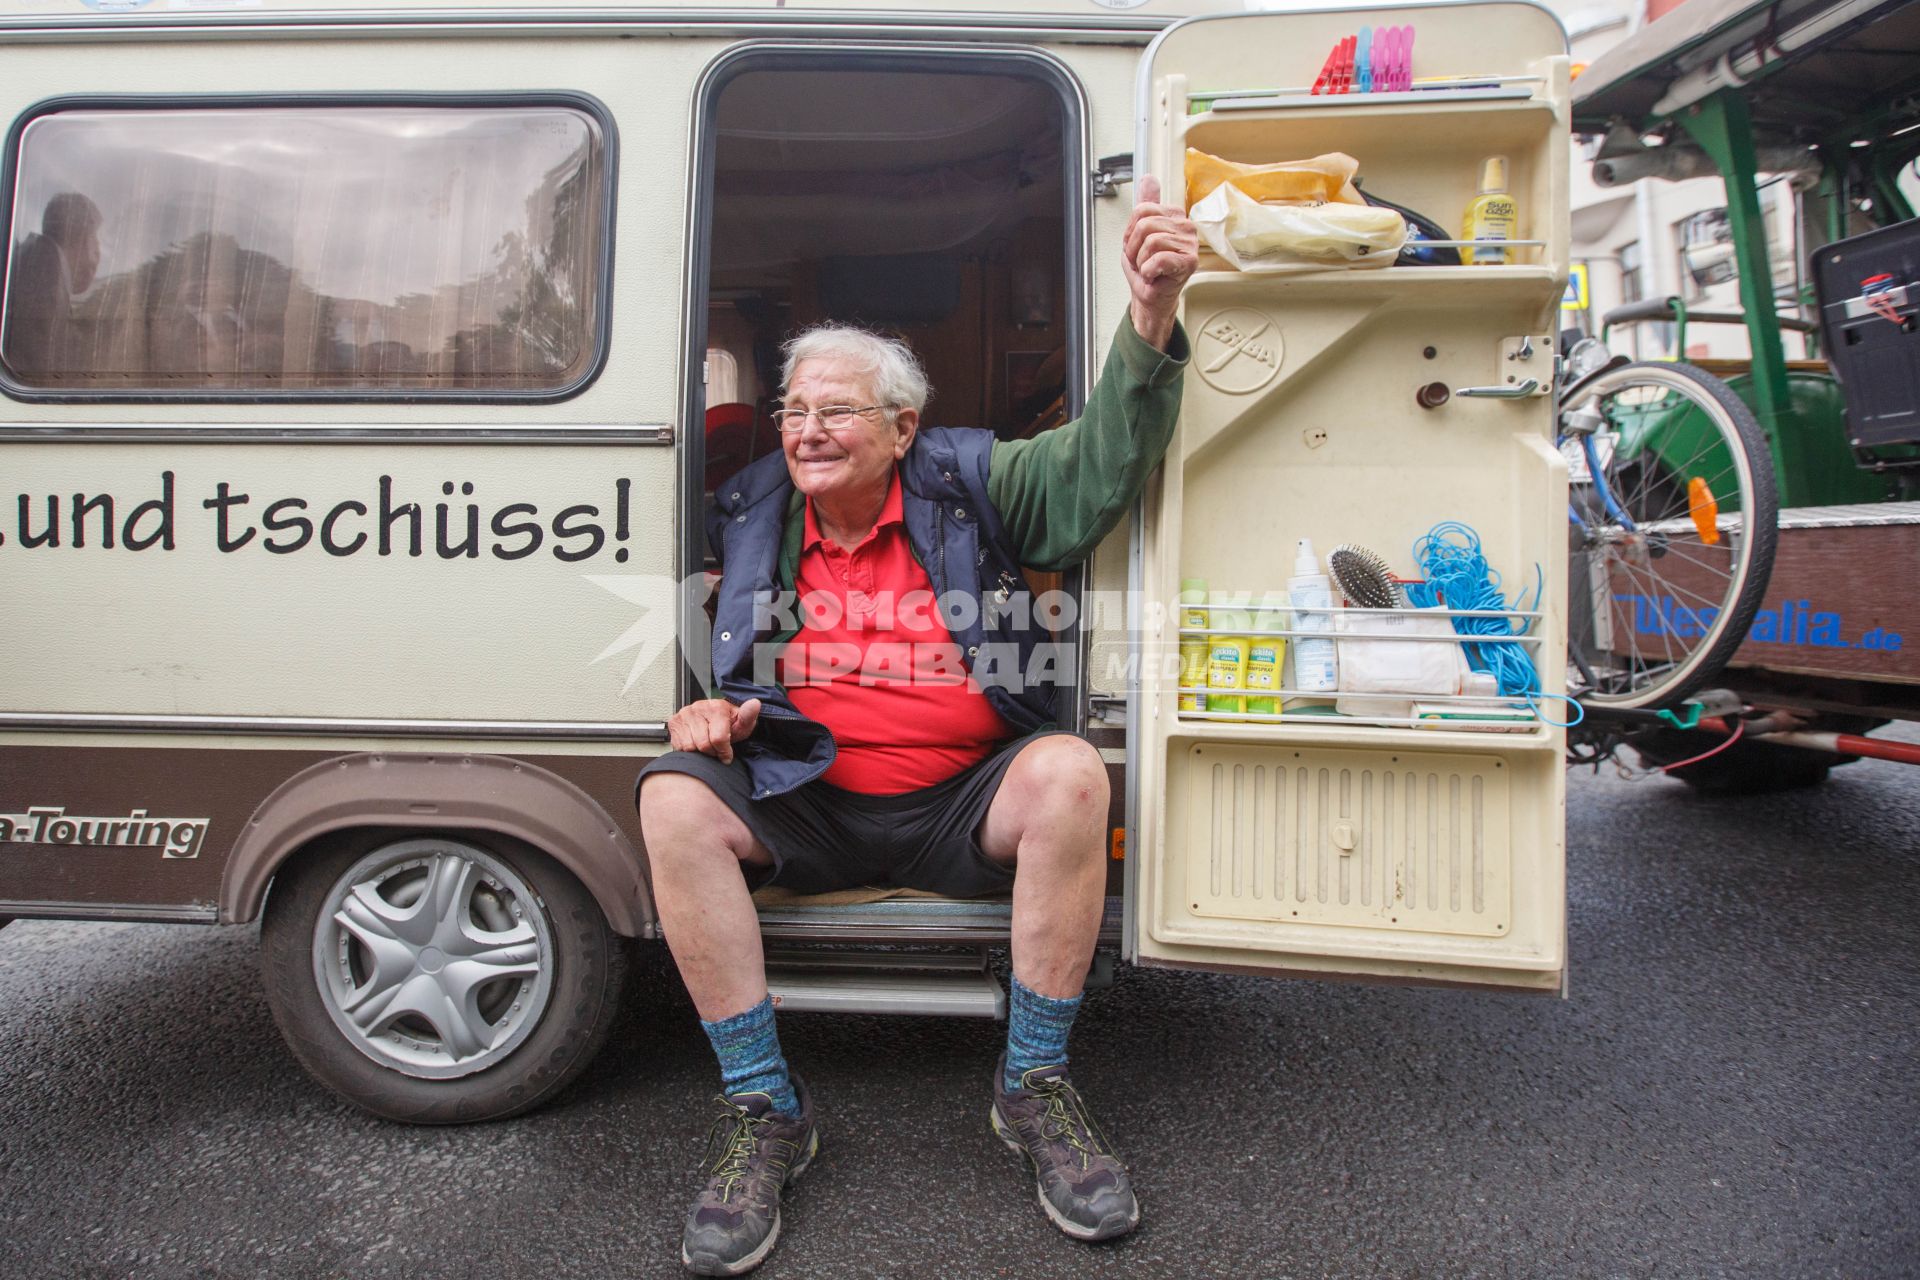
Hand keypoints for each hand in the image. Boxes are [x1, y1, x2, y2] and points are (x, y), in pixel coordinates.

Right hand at [666, 697, 760, 763]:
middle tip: (716, 749)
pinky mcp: (674, 722)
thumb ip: (748, 716)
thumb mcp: (742, 723)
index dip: (724, 751)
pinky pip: (679, 746)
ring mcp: (684, 714)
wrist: (713, 718)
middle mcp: (698, 708)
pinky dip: (689, 749)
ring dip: (700, 751)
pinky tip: (696, 742)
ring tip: (707, 745)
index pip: (718, 738)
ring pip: (690, 746)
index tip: (727, 754)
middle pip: (703, 744)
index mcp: (717, 707)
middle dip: (712, 752)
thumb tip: (754, 704)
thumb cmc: (729, 724)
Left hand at [1121, 175, 1198, 350]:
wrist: (1150, 296)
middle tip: (1141, 260)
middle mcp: (1185, 227)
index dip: (1130, 231)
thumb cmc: (1147, 268)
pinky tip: (1154, 274)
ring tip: (1148, 268)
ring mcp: (1190, 244)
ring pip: (1151, 242)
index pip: (1143, 210)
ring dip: (1141, 261)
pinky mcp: (1189, 262)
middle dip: (1134, 247)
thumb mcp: (1138, 232)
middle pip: (1145, 225)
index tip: (1136, 245)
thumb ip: (1146, 204)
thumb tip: (1149, 178)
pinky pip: (1159, 259)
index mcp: (1174, 216)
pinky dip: (1148, 270)